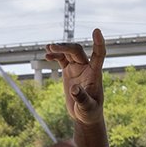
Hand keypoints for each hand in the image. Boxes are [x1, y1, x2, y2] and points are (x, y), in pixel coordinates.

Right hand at [43, 28, 108, 146]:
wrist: (85, 115)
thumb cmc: (90, 112)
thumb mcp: (87, 108)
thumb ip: (82, 98)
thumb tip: (74, 89)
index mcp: (95, 74)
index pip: (98, 54)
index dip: (98, 43)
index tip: (97, 31)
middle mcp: (87, 68)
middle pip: (77, 51)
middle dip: (65, 47)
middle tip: (51, 47)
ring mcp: (78, 68)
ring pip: (69, 52)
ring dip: (59, 49)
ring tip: (47, 49)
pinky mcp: (70, 71)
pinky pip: (63, 59)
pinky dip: (55, 55)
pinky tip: (47, 56)